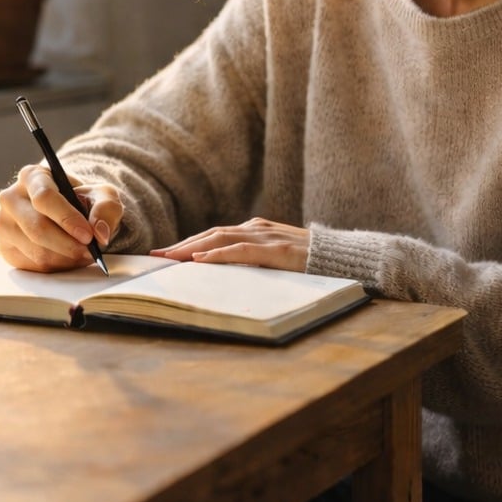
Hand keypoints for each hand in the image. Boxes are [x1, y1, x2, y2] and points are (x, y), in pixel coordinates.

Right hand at [0, 164, 123, 272]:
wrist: (66, 213)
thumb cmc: (82, 200)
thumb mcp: (101, 195)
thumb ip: (106, 209)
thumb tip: (100, 233)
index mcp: (32, 176)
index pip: (44, 198)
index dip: (67, 219)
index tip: (88, 235)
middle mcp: (10, 198)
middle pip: (37, 228)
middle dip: (69, 245)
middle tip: (91, 252)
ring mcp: (3, 225)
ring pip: (36, 251)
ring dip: (66, 259)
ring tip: (84, 255)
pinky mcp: (5, 248)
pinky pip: (33, 266)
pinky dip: (56, 267)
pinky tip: (68, 259)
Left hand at [152, 217, 308, 271]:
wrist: (345, 256)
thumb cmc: (311, 261)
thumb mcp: (278, 258)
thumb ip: (256, 259)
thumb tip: (228, 273)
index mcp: (256, 230)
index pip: (215, 235)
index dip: (189, 243)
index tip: (166, 254)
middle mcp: (257, 228)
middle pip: (211, 234)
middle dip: (182, 245)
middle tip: (157, 256)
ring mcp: (267, 237)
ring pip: (220, 239)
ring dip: (192, 248)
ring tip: (170, 258)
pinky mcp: (277, 250)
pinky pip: (241, 251)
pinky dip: (217, 254)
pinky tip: (200, 260)